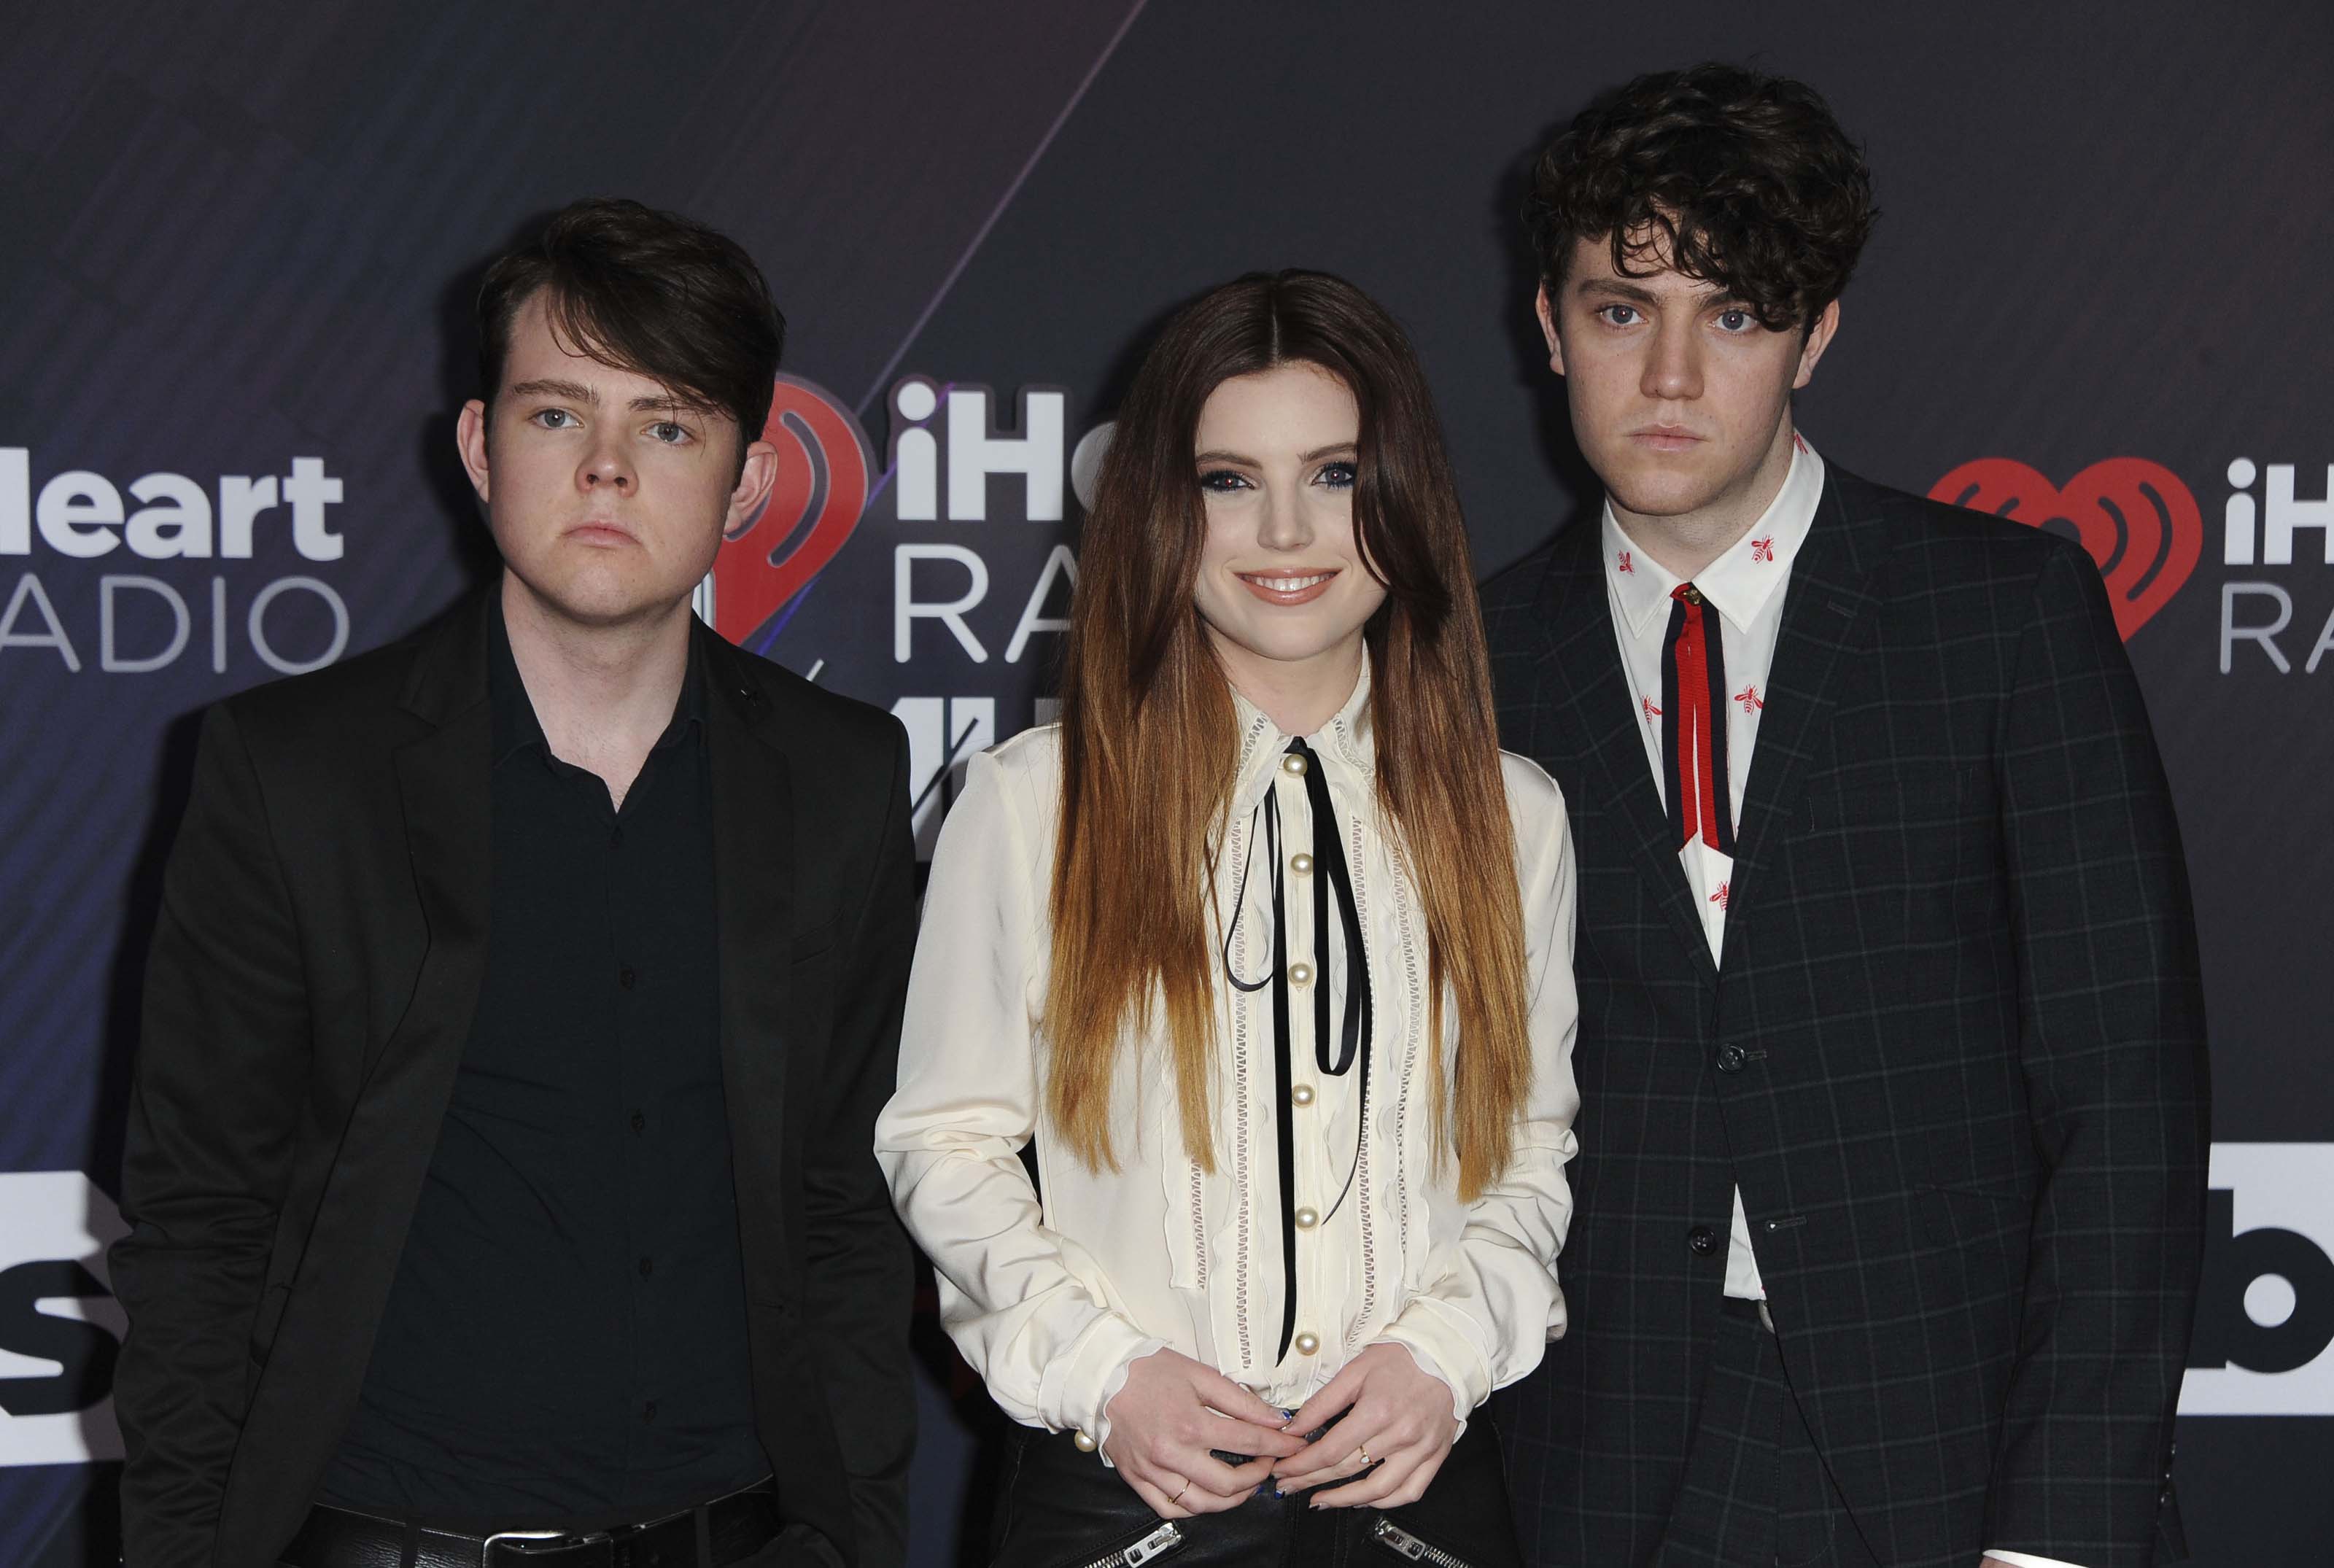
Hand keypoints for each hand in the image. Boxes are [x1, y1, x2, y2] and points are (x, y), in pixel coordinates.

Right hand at [1101, 1347, 1308, 1518]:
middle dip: (1259, 1475)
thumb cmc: (1148, 1370)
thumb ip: (1239, 1399)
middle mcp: (1172, 1453)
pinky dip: (1194, 1508)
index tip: (1294, 1444)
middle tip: (1269, 1463)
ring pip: (1202, 1504)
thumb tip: (1275, 1418)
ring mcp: (1153, 1470)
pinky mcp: (1137, 1478)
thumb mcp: (1199, 1373)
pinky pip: (1170, 1509)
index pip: (1250, 1441)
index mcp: (1191, 1423)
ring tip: (1244, 1484)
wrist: (1101, 1375)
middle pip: (1229, 1483)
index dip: (1279, 1445)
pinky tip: (1207, 1496)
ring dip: (1231, 1499)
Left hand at [1271, 1342, 1458, 1507]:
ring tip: (1320, 1500)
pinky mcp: (1436, 1457)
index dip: (1301, 1464)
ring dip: (1344, 1500)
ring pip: (1378, 1490)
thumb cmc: (1401, 1358)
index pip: (1330, 1450)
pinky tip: (1363, 1500)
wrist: (1447, 1356)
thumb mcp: (1355, 1371)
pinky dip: (1384, 1501)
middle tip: (1289, 1485)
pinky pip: (1409, 1491)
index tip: (1283, 1469)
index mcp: (1377, 1411)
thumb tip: (1293, 1429)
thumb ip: (1322, 1403)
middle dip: (1311, 1481)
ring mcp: (1420, 1449)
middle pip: (1347, 1470)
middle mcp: (1400, 1435)